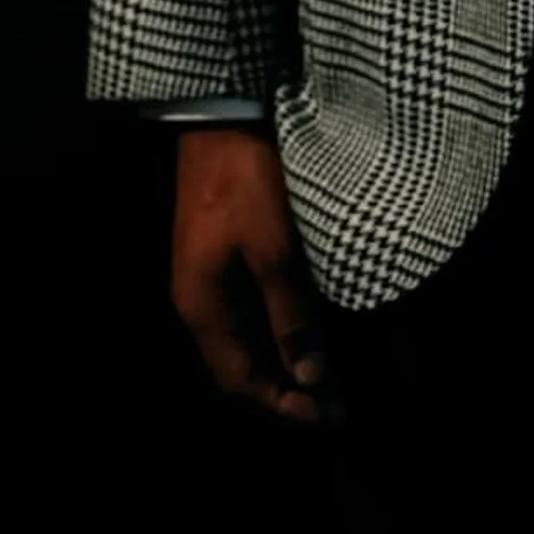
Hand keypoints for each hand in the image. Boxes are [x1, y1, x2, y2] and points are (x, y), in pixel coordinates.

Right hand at [172, 124, 332, 424]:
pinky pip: (248, 312)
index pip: (240, 381)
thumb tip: (310, 378)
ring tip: (329, 374)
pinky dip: (278, 331)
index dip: (283, 405)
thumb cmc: (246, 182)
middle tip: (334, 403)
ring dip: (283, 361)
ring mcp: (208, 277)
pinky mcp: (222, 255)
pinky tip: (307, 329)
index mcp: (203, 308)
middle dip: (285, 390)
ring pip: (245, 340)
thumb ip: (291, 316)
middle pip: (240, 367)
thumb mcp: (274, 250)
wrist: (222, 116)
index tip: (328, 416)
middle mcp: (199, 301)